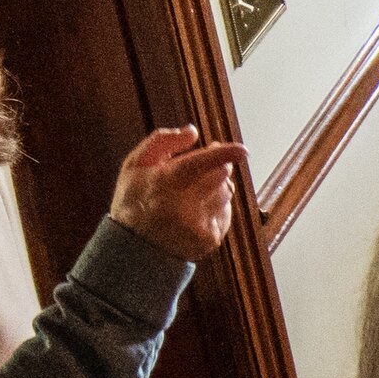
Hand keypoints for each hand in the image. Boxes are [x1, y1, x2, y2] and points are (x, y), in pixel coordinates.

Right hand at [106, 126, 252, 263]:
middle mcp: (183, 206)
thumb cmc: (135, 198)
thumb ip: (162, 141)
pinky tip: (197, 210)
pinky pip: (226, 211)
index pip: (200, 164)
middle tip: (203, 166)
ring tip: (193, 192)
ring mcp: (199, 225)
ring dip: (217, 186)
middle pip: (220, 175)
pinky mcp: (211, 239)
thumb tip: (193, 131)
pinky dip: (217, 205)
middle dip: (218, 165)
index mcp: (164, 183)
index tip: (243, 150)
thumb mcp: (136, 164)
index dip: (224, 155)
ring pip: (226, 192)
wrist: (136, 247)